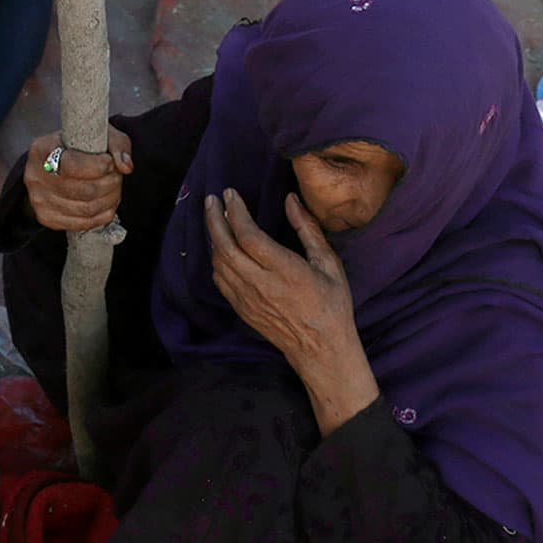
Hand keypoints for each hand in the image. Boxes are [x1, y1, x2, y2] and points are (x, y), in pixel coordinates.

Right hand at [22, 129, 132, 232]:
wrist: (56, 164)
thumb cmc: (79, 147)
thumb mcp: (98, 134)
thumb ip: (117, 144)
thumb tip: (125, 166)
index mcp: (42, 150)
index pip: (74, 166)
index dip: (100, 167)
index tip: (110, 162)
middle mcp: (35, 176)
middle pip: (84, 190)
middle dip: (110, 184)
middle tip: (117, 177)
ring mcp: (38, 200)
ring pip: (86, 209)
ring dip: (110, 200)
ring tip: (114, 189)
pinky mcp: (46, 217)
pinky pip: (82, 224)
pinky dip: (102, 215)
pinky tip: (107, 203)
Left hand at [205, 190, 379, 432]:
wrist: (320, 348)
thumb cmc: (331, 303)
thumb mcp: (329, 263)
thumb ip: (308, 230)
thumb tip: (290, 200)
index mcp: (285, 270)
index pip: (248, 235)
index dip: (235, 211)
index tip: (229, 194)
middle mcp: (260, 283)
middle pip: (225, 245)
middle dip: (214, 219)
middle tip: (210, 200)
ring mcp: (247, 298)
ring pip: (218, 262)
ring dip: (213, 237)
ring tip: (214, 218)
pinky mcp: (240, 308)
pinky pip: (220, 279)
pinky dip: (215, 259)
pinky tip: (219, 246)